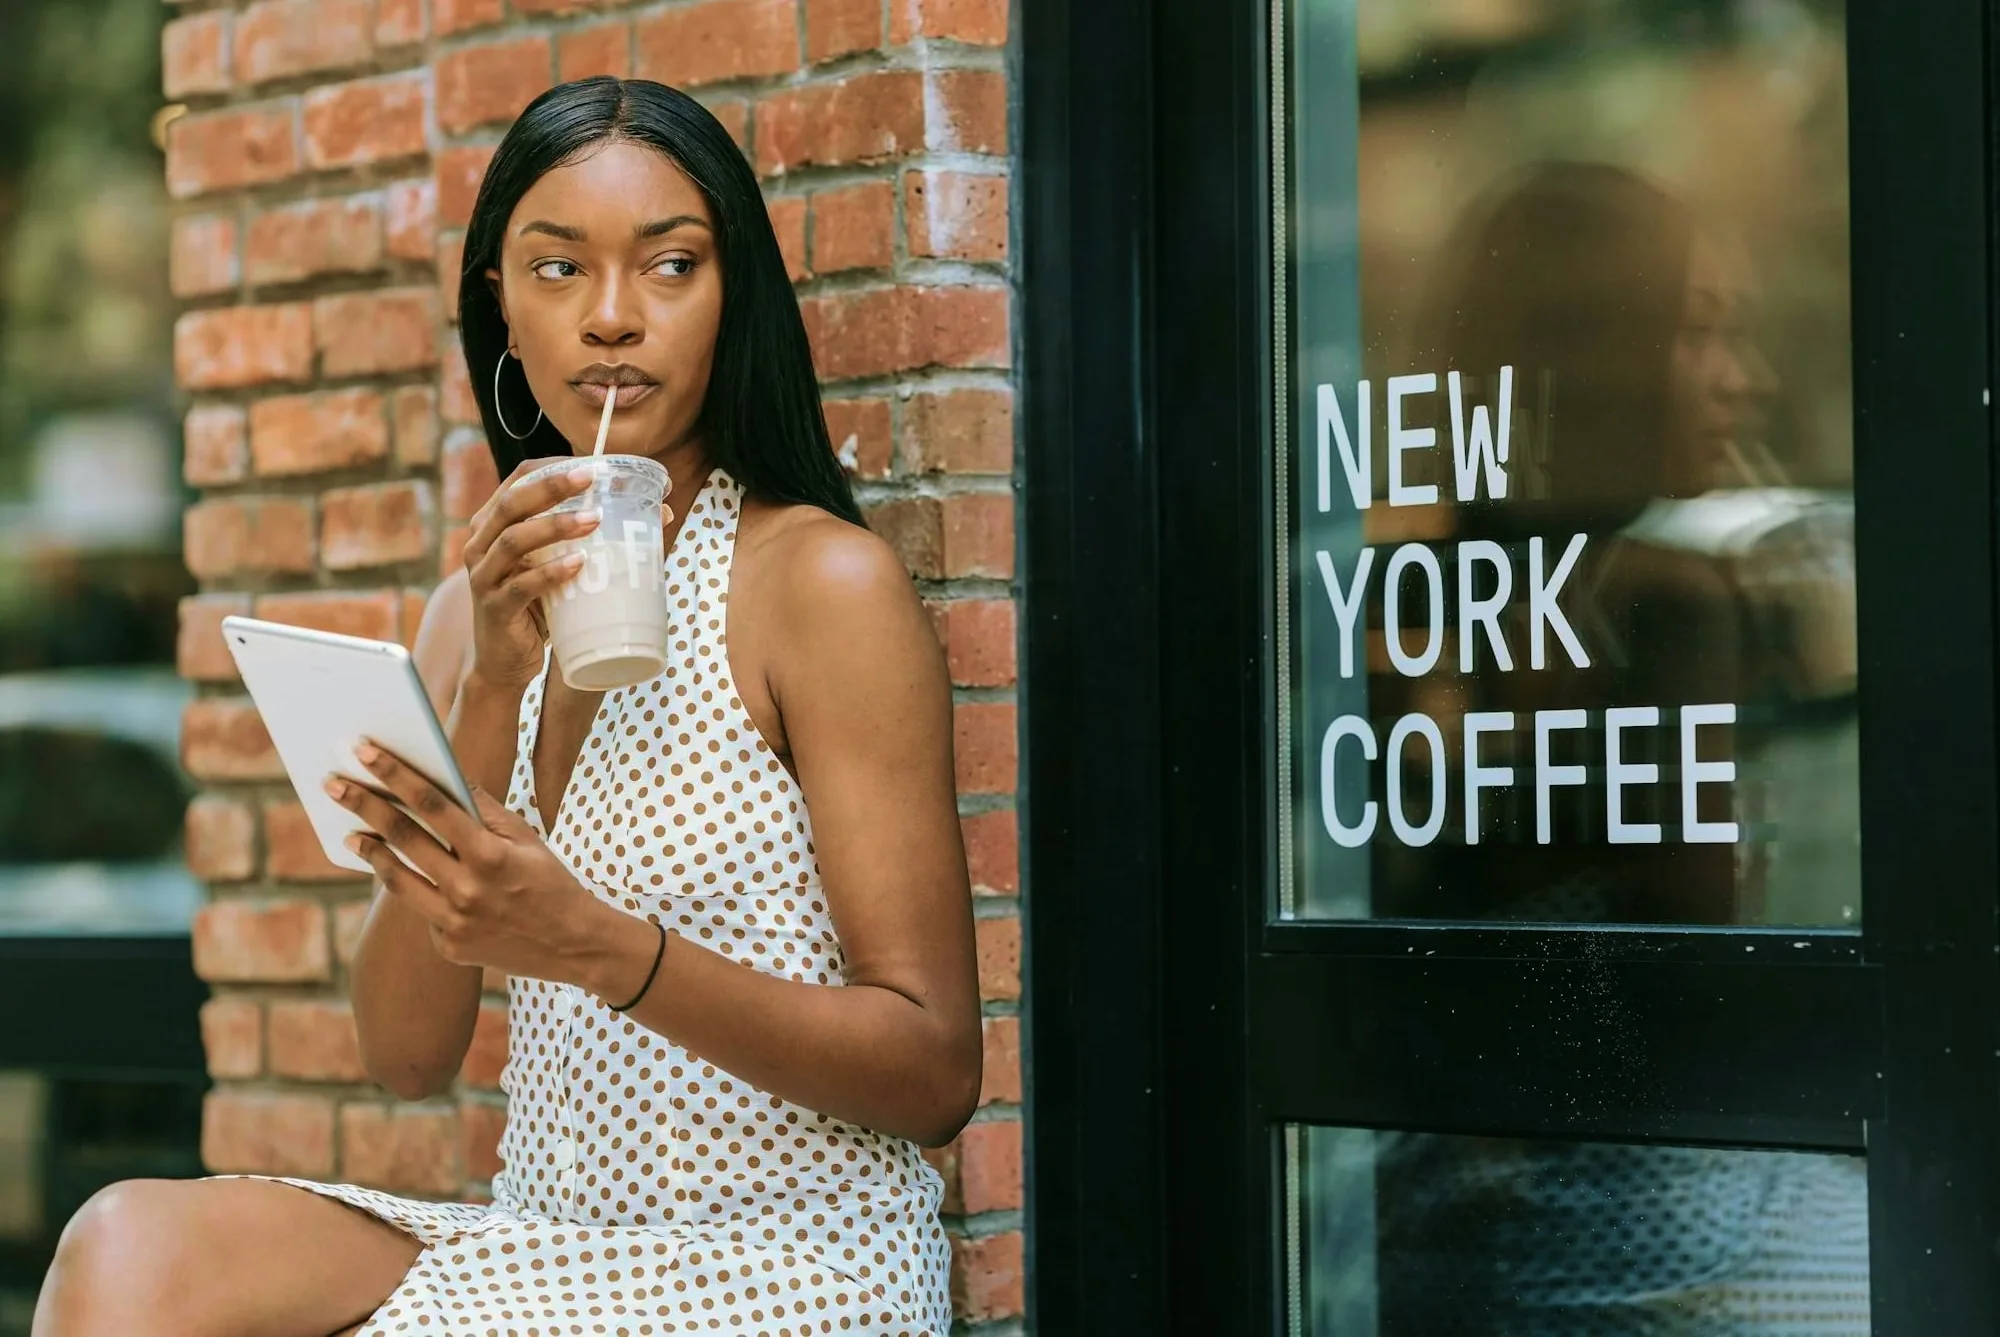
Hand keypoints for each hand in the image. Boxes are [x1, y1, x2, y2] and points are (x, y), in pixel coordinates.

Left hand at [326, 740, 612, 982]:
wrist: (574, 944)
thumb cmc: (551, 880)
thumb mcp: (526, 838)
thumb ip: (484, 809)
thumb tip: (447, 776)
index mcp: (490, 854)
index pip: (432, 804)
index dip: (395, 774)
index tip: (365, 752)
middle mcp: (467, 889)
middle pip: (403, 838)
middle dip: (364, 805)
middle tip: (333, 784)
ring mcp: (455, 922)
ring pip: (397, 880)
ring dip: (370, 851)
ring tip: (352, 832)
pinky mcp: (449, 945)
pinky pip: (422, 910)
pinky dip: (416, 889)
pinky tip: (409, 877)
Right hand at [460, 456, 679, 688]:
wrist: (505, 662)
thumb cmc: (537, 605)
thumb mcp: (560, 564)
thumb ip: (593, 539)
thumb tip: (661, 514)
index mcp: (494, 523)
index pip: (519, 479)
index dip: (555, 467)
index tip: (595, 464)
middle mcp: (481, 544)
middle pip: (513, 502)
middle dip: (553, 486)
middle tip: (592, 477)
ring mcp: (484, 576)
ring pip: (514, 540)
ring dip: (556, 526)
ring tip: (595, 520)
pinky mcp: (495, 608)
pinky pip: (521, 586)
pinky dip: (551, 573)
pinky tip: (579, 564)